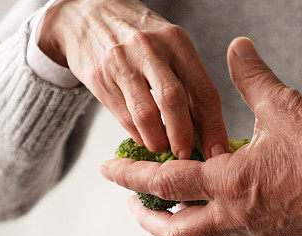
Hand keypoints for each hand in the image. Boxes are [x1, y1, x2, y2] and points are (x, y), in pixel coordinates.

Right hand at [38, 0, 227, 158]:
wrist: (83, 15)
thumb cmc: (138, 36)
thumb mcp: (168, 44)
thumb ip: (188, 79)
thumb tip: (207, 127)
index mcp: (176, 41)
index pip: (203, 90)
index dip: (214, 126)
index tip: (218, 151)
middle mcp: (150, 49)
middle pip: (174, 102)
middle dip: (184, 136)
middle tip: (187, 155)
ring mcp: (122, 63)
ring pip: (145, 114)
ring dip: (158, 140)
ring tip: (164, 150)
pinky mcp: (99, 78)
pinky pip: (124, 117)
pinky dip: (139, 135)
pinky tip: (146, 138)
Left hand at [101, 38, 301, 235]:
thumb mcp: (283, 105)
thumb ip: (251, 76)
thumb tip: (237, 47)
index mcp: (231, 182)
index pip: (164, 185)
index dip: (130, 178)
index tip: (107, 172)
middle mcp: (239, 215)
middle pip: (176, 234)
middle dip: (147, 221)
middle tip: (134, 205)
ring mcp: (260, 231)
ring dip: (182, 223)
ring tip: (174, 202)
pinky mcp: (279, 235)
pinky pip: (236, 234)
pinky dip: (216, 221)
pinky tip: (222, 200)